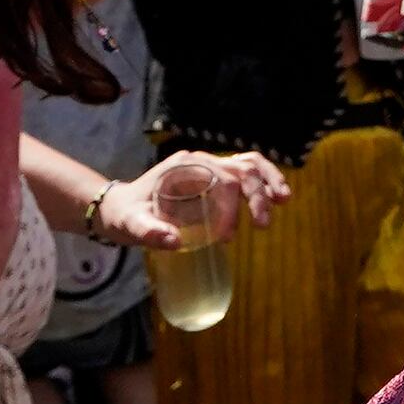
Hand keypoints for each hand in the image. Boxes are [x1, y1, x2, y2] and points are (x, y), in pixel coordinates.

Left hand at [98, 150, 283, 251]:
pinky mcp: (214, 179)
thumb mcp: (132, 224)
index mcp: (185, 165)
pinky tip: (274, 198)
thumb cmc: (126, 215)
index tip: (226, 237)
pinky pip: (245, 173)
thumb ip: (149, 232)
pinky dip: (263, 183)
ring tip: (283, 200)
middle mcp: (201, 162)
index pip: (221, 178)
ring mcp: (209, 167)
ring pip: (249, 164)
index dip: (231, 207)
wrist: (119, 208)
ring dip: (268, 181)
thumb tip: (174, 241)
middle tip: (262, 224)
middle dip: (258, 193)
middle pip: (241, 168)